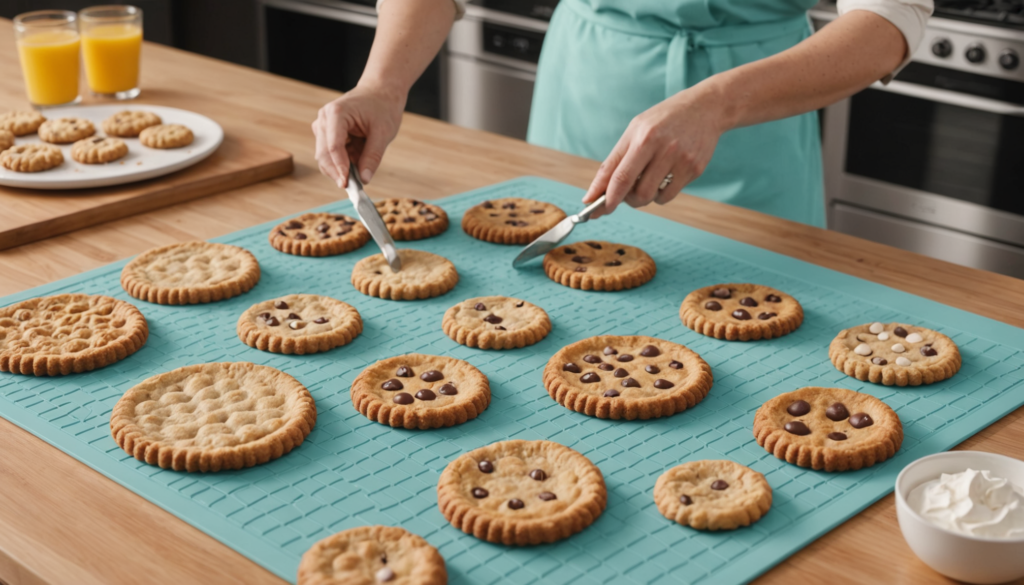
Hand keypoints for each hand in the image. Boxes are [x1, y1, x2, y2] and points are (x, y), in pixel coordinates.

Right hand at [312, 84, 405, 187]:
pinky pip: (331, 155)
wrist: (380, 91)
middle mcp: (324, 119)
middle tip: (355, 188)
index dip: (340, 168)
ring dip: (341, 168)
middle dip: (338, 172)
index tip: (347, 184)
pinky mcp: (326, 133)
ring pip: (325, 157)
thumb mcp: (384, 133)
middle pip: (324, 155)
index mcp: (336, 114)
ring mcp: (323, 126)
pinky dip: (343, 163)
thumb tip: (365, 179)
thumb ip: (373, 156)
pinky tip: (356, 163)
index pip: (333, 147)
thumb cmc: (382, 107)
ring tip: (360, 172)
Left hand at [582, 83, 728, 218]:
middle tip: (623, 195)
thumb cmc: (663, 120)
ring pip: (651, 197)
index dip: (603, 195)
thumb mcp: (636, 129)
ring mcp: (680, 160)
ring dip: (642, 197)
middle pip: (634, 192)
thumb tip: (598, 191)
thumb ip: (617, 159)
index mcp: (643, 136)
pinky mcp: (694, 169)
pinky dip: (660, 195)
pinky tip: (663, 179)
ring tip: (646, 180)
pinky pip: (668, 196)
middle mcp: (661, 148)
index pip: (618, 175)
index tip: (592, 207)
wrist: (705, 108)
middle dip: (624, 200)